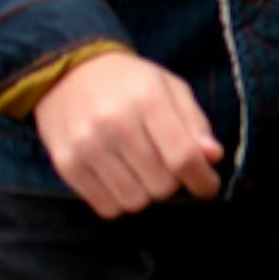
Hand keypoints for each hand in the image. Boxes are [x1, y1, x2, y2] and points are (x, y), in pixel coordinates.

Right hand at [30, 49, 222, 215]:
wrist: (68, 72)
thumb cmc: (129, 83)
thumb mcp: (170, 88)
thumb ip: (195, 123)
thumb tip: (212, 156)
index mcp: (147, 99)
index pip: (183, 156)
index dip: (202, 180)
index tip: (207, 186)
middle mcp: (114, 123)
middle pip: (161, 184)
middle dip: (172, 181)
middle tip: (164, 165)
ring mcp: (87, 145)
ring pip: (134, 201)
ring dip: (145, 192)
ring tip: (140, 169)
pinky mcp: (66, 164)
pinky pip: (106, 207)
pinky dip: (119, 199)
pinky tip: (118, 176)